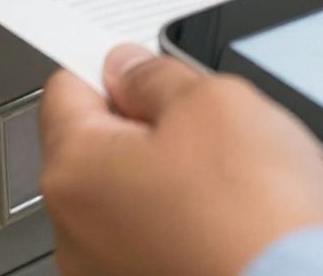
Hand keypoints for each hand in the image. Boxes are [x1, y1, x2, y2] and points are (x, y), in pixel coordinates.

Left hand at [39, 45, 322, 275]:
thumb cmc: (254, 221)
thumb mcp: (214, 101)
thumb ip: (158, 75)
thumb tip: (133, 69)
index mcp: (75, 172)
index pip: (68, 88)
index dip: (115, 68)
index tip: (149, 66)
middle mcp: (78, 231)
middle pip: (108, 144)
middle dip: (159, 125)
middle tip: (214, 123)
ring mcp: (112, 269)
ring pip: (144, 192)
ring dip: (187, 175)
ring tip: (244, 177)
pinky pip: (170, 233)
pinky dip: (203, 220)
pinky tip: (248, 215)